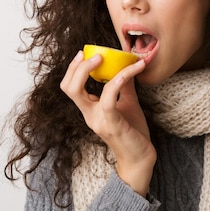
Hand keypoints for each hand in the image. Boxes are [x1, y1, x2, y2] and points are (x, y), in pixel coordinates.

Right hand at [59, 50, 155, 195]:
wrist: (141, 157)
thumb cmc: (134, 132)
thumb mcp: (128, 103)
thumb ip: (124, 86)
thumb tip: (127, 64)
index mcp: (90, 110)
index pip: (71, 87)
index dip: (73, 69)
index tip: (84, 53)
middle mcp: (89, 115)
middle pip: (68, 88)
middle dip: (76, 67)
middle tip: (93, 54)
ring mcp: (98, 120)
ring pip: (79, 92)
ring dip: (90, 70)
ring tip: (105, 57)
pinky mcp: (111, 124)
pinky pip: (108, 98)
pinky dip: (117, 81)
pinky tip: (129, 71)